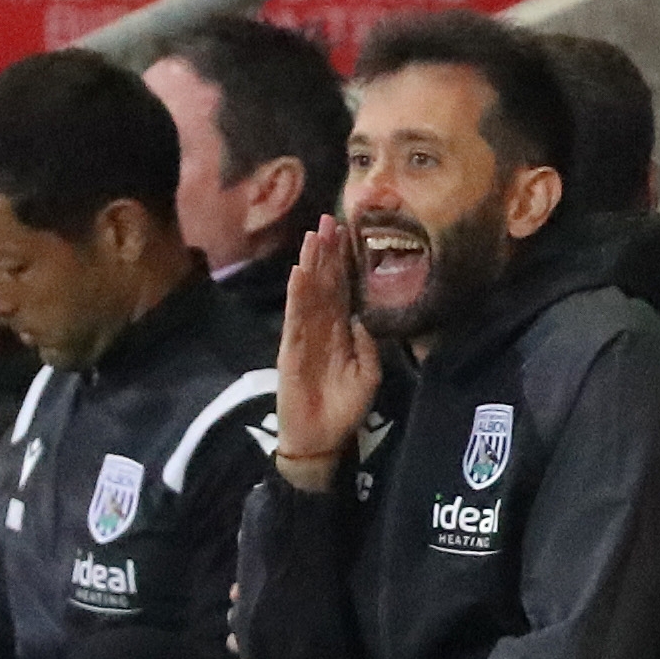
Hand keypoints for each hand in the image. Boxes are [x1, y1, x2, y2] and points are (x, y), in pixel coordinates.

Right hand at [274, 216, 380, 489]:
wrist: (321, 439)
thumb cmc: (344, 410)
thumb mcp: (368, 375)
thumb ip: (368, 345)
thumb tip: (363, 316)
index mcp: (340, 331)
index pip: (341, 289)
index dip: (343, 262)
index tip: (346, 233)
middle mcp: (321, 328)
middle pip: (324, 283)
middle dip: (326, 252)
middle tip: (328, 219)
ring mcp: (304, 336)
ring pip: (309, 294)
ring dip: (311, 264)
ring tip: (313, 236)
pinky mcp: (291, 350)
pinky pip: (295, 318)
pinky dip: (297, 296)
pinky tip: (299, 274)